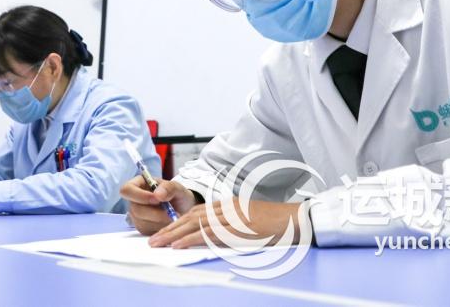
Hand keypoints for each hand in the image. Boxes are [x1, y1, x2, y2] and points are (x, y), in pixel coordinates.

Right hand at [120, 176, 196, 235]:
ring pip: (142, 222)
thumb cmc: (177, 195)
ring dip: (160, 222)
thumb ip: (168, 188)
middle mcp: (134, 200)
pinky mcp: (142, 227)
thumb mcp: (177, 187)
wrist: (183, 209)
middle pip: (135, 210)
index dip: (139, 196)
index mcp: (138, 184)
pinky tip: (168, 223)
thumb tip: (157, 195)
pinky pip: (147, 231)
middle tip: (171, 214)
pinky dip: (160, 229)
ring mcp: (136, 215)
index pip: (127, 189)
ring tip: (172, 217)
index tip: (157, 200)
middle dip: (155, 214)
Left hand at [149, 199, 307, 248]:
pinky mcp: (234, 229)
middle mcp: (226, 208)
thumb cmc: (277, 224)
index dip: (178, 221)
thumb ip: (232, 225)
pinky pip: (206, 234)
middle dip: (170, 228)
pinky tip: (177, 245)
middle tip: (154, 239)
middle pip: (190, 216)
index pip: (197, 211)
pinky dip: (189, 239)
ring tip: (158, 243)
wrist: (295, 220)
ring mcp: (230, 217)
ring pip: (193, 224)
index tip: (165, 231)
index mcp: (229, 205)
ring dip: (173, 234)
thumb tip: (215, 236)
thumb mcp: (250, 222)